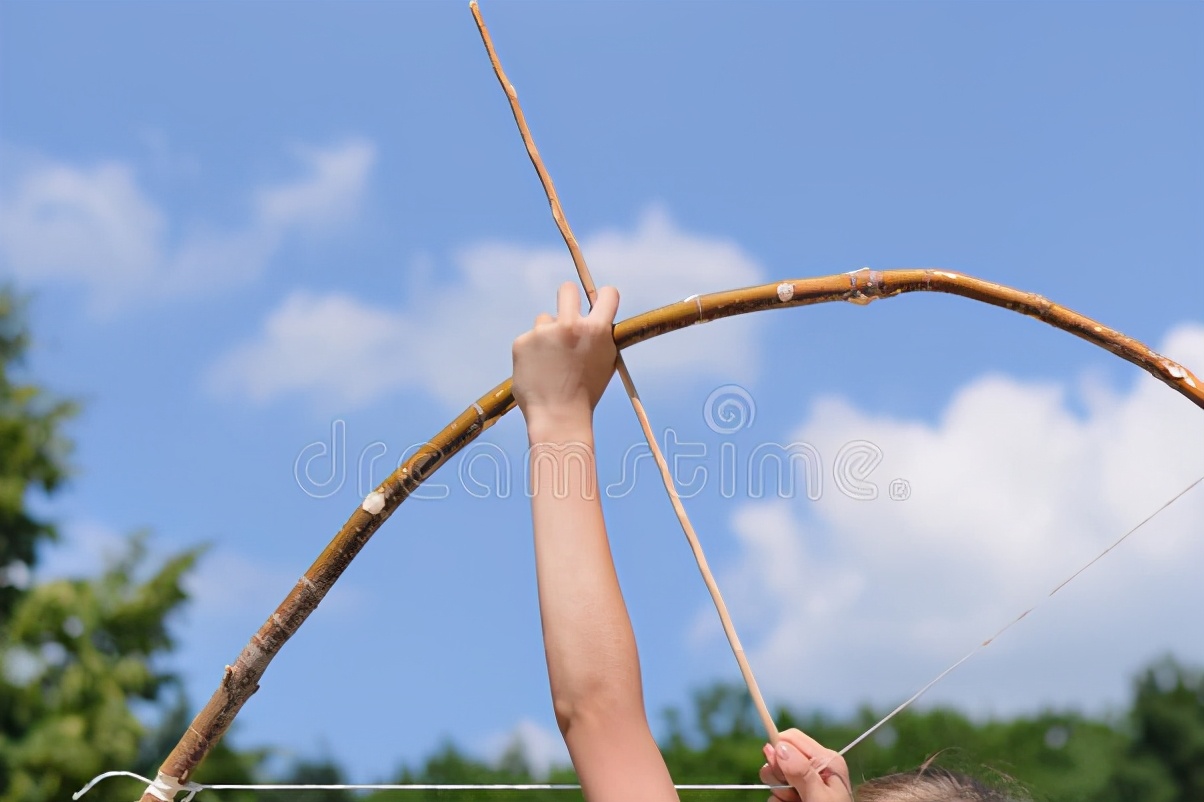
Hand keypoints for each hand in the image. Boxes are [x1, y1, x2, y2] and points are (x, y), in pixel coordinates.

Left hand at [512, 282, 619, 431]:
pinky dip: (533, 351)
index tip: (601, 304)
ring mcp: (543, 332)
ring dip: (548, 334)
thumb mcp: (604, 362)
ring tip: (552, 363)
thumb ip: (600, 337)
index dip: (605, 298)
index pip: (608, 294)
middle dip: (569, 297)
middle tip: (567, 315)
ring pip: (545, 319)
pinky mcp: (522, 341)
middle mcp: (569, 325)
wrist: (558, 416)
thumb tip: (597, 318)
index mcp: (596, 330)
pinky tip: (538, 370)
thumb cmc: (585, 393)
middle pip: (567, 290)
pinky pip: (530, 338)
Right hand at [759, 729, 851, 801]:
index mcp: (826, 760)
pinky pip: (775, 794)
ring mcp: (805, 783)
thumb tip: (780, 747)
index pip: (792, 738)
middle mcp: (815, 768)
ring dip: (777, 793)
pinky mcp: (796, 795)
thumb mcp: (820, 797)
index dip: (778, 749)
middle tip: (790, 793)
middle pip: (779, 756)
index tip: (775, 766)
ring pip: (774, 777)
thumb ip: (801, 771)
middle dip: (777, 775)